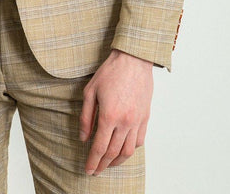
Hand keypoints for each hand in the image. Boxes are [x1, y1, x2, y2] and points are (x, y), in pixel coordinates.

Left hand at [79, 48, 152, 174]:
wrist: (133, 59)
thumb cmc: (110, 72)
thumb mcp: (90, 91)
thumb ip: (86, 117)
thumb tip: (84, 138)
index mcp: (109, 116)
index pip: (99, 147)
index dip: (92, 162)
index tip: (88, 170)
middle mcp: (125, 122)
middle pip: (113, 153)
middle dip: (103, 165)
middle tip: (96, 171)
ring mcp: (137, 121)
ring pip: (128, 151)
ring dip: (117, 161)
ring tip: (108, 164)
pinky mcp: (145, 117)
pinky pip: (139, 141)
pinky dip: (131, 149)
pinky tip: (123, 150)